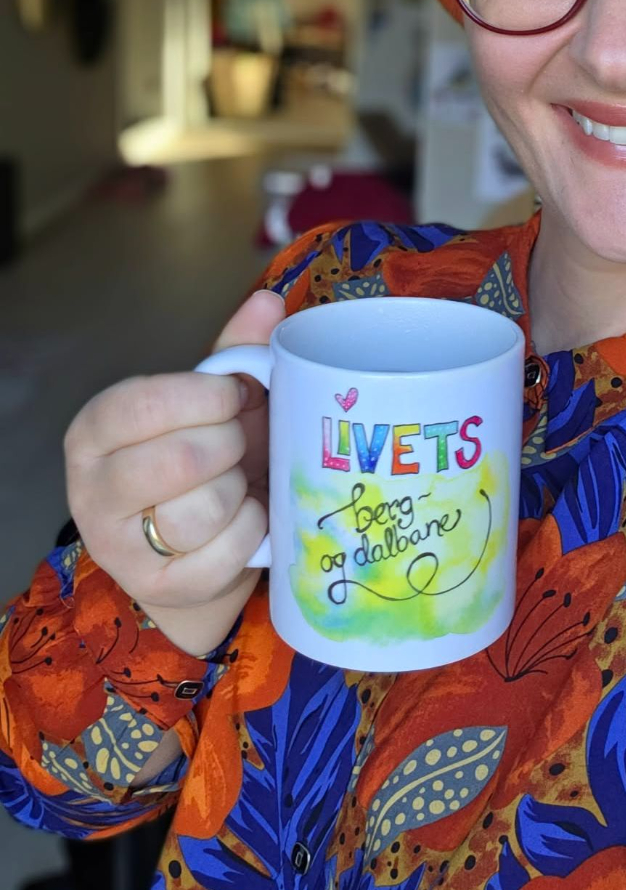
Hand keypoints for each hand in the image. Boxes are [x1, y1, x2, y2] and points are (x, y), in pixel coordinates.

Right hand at [64, 290, 285, 655]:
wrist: (199, 554)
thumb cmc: (206, 463)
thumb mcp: (211, 405)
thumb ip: (234, 355)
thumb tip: (268, 302)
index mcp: (96, 429)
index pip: (146, 402)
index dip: (207, 397)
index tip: (235, 397)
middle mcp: (93, 488)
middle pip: (183, 458)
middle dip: (231, 446)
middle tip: (238, 445)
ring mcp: (121, 546)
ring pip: (204, 509)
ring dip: (240, 491)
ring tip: (237, 484)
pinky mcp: (161, 587)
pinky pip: (227, 550)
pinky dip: (253, 530)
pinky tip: (246, 520)